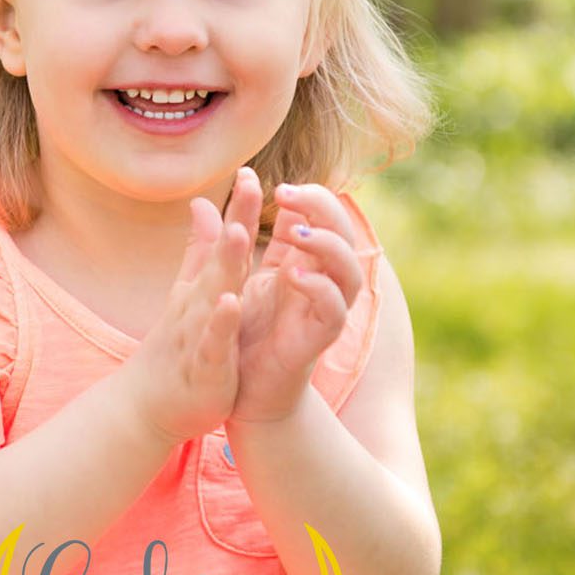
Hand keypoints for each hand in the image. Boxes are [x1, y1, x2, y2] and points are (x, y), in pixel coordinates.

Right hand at [128, 169, 258, 445]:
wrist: (148, 406)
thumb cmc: (174, 349)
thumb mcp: (189, 294)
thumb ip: (198, 250)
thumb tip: (202, 203)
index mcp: (202, 290)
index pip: (222, 243)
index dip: (237, 209)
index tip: (250, 171)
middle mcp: (199, 305)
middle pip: (220, 258)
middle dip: (236, 222)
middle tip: (251, 185)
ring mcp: (200, 334)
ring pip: (214, 295)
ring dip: (226, 264)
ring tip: (241, 233)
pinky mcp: (206, 367)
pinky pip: (215, 342)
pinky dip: (221, 322)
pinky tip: (232, 302)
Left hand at [229, 176, 368, 423]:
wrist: (241, 390)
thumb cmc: (244, 332)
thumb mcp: (236, 274)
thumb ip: (233, 236)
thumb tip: (227, 189)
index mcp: (302, 264)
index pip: (322, 218)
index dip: (309, 196)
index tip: (273, 183)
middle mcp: (319, 283)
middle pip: (344, 235)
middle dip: (322, 208)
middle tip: (286, 194)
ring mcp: (321, 312)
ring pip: (348, 272)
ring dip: (326, 246)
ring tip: (296, 232)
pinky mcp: (316, 341)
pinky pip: (334, 312)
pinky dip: (318, 290)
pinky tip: (292, 275)